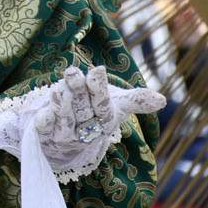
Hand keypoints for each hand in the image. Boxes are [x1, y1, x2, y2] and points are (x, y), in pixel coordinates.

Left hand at [39, 66, 165, 150]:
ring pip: (66, 120)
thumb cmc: (93, 113)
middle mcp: (85, 131)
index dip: (99, 89)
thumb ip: (135, 100)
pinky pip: (45, 129)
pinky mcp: (45, 135)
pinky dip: (46, 118)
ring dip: (63, 101)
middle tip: (73, 71)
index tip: (97, 70)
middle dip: (78, 91)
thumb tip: (162, 100)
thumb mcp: (115, 104)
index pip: (103, 107)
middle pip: (83, 111)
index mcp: (103, 121)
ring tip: (61, 83)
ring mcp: (65, 136)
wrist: (64, 138)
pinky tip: (46, 106)